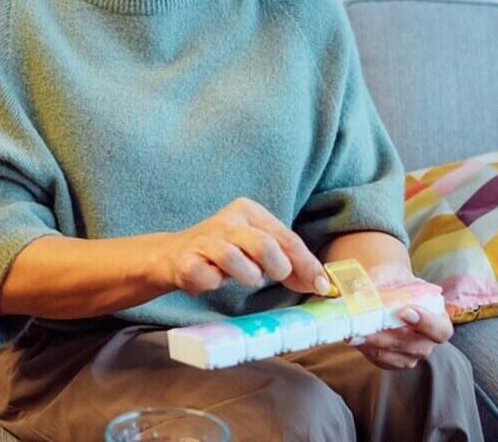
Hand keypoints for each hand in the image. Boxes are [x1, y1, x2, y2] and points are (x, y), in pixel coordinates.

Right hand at [153, 197, 332, 297]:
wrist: (174, 255)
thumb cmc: (225, 252)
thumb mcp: (258, 249)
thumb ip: (288, 261)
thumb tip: (322, 283)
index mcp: (249, 211)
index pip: (287, 238)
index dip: (307, 265)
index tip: (323, 287)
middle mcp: (227, 220)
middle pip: (265, 246)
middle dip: (277, 268)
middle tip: (271, 277)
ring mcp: (205, 239)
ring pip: (235, 260)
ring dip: (246, 277)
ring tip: (242, 276)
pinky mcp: (187, 260)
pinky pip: (209, 277)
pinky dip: (216, 283)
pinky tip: (214, 278)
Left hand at [347, 263, 453, 370]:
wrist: (384, 287)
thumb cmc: (392, 281)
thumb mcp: (390, 274)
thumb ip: (382, 282)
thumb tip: (362, 294)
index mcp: (438, 317)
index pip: (440, 329)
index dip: (426, 323)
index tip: (404, 311)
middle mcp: (428, 339)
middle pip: (415, 347)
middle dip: (389, 338)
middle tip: (367, 329)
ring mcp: (411, 353)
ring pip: (395, 357)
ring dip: (373, 346)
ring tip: (354, 332)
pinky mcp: (393, 359)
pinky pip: (381, 360)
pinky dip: (367, 350)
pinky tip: (355, 337)